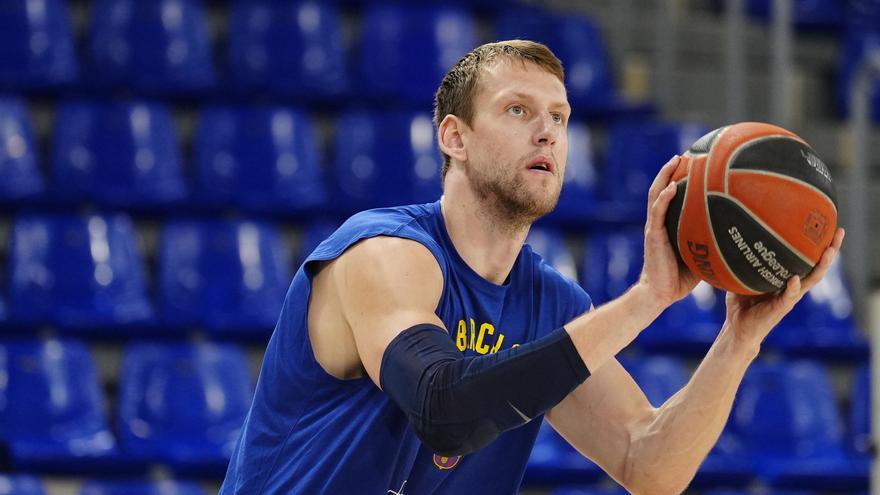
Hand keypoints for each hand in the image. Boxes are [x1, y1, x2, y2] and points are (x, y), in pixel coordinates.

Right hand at [638, 155, 698, 306]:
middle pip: (662, 188)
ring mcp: (654, 227)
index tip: (692, 163)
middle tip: (683, 154)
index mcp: (668, 225)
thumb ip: (712, 241)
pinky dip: (665, 197)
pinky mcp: (653, 235)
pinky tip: (674, 186)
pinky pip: (658, 211)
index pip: (671, 197)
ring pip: (657, 194)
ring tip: (676, 160)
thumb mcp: (701, 255)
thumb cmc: (681, 279)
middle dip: (670, 170)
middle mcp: (659, 222)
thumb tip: (741, 234)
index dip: (678, 179)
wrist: (660, 293)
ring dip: (665, 175)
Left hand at [723, 228, 845, 348]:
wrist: (738, 327)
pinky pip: (789, 296)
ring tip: (829, 251)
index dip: (818, 243)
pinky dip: (793, 287)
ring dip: (821, 266)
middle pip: (817, 265)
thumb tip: (736, 238)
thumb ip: (745, 262)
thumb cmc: (742, 301)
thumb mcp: (743, 276)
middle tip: (839, 232)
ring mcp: (789, 297)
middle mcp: (793, 286)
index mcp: (786, 277)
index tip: (827, 225)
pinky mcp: (780, 308)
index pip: (807, 258)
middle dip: (831, 249)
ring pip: (811, 280)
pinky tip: (795, 278)